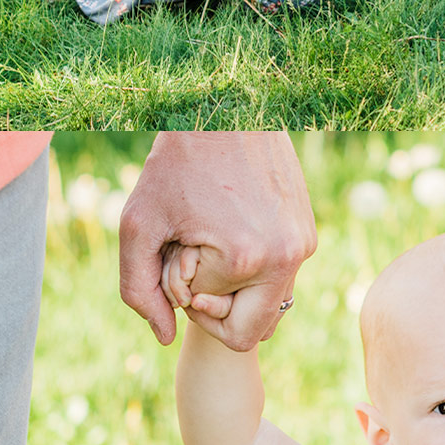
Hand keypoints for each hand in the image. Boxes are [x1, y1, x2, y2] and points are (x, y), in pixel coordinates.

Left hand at [119, 130, 316, 348]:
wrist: (223, 108)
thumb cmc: (174, 162)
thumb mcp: (137, 225)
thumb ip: (139, 291)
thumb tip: (167, 337)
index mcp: (253, 260)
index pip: (220, 325)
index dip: (187, 299)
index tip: (177, 254)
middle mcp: (291, 254)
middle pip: (254, 327)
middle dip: (216, 302)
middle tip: (191, 254)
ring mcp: (304, 240)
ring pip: (266, 300)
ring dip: (233, 282)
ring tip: (208, 235)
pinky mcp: (307, 226)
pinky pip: (278, 272)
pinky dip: (250, 262)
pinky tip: (226, 224)